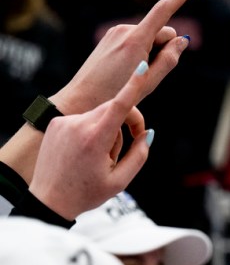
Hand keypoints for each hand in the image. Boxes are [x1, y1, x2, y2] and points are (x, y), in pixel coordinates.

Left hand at [28, 61, 153, 218]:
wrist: (47, 201)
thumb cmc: (85, 193)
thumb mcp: (120, 181)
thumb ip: (139, 155)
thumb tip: (147, 133)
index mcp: (95, 139)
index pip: (120, 104)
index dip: (134, 83)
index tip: (142, 64)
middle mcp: (78, 125)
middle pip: (115, 109)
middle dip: (127, 122)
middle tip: (135, 140)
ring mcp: (64, 123)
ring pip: (100, 114)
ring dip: (108, 129)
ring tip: (100, 156)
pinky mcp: (56, 124)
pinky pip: (84, 119)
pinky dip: (91, 130)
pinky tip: (84, 152)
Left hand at [51, 0, 197, 116]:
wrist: (80, 100)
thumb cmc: (116, 95)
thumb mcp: (150, 82)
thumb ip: (170, 59)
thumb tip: (184, 39)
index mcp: (136, 40)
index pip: (164, 10)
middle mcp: (125, 30)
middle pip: (162, 31)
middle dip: (165, 48)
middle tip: (150, 72)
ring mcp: (116, 32)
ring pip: (150, 36)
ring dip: (151, 51)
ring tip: (134, 73)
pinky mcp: (111, 37)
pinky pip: (137, 39)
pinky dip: (140, 50)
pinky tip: (126, 69)